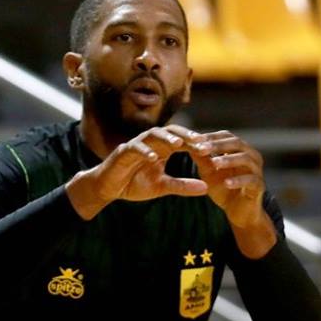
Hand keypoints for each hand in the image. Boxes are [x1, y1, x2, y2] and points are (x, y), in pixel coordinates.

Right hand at [65, 125, 205, 219]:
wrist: (109, 188)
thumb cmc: (134, 184)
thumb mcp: (162, 187)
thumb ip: (182, 185)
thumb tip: (206, 188)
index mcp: (162, 149)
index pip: (182, 141)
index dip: (196, 144)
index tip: (211, 151)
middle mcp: (151, 143)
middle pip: (171, 132)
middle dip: (186, 135)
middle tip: (200, 142)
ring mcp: (137, 145)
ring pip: (153, 134)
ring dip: (166, 138)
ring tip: (178, 145)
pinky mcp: (123, 151)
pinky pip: (134, 148)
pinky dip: (144, 151)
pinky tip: (153, 158)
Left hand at [186, 130, 268, 229]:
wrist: (238, 213)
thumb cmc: (223, 189)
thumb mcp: (208, 172)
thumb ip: (201, 159)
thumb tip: (189, 143)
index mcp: (239, 149)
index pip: (226, 136)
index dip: (211, 137)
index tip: (194, 139)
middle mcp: (251, 156)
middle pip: (237, 143)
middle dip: (218, 145)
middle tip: (202, 148)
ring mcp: (257, 170)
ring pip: (245, 159)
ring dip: (229, 160)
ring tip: (215, 163)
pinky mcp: (259, 186)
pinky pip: (251, 180)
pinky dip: (238, 180)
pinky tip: (227, 183)